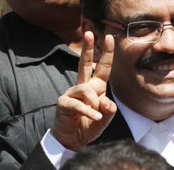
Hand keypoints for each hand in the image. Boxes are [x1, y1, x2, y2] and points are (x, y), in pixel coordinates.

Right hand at [50, 31, 116, 150]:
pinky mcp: (64, 102)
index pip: (102, 68)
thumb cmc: (88, 127)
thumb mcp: (105, 120)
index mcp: (95, 87)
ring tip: (96, 116)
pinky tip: (94, 118)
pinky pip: (79, 104)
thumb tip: (105, 100)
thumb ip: (109, 111)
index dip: (106, 53)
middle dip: (87, 48)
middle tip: (89, 32)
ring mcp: (72, 93)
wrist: (71, 140)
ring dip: (94, 104)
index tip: (109, 37)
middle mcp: (83, 86)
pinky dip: (89, 112)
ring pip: (86, 89)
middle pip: (85, 63)